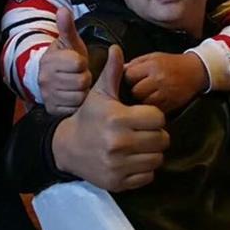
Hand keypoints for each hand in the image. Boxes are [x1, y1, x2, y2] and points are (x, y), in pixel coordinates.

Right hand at [39, 7, 91, 115]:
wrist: (49, 77)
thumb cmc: (65, 58)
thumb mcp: (68, 42)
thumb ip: (67, 27)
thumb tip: (63, 9)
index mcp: (50, 60)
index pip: (79, 63)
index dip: (83, 63)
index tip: (78, 63)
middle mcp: (46, 78)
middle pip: (81, 81)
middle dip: (84, 78)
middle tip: (78, 75)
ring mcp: (48, 95)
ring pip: (79, 96)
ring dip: (82, 92)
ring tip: (76, 86)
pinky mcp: (52, 109)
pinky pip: (74, 108)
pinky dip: (76, 104)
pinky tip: (73, 96)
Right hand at [52, 45, 168, 191]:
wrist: (67, 147)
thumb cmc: (88, 116)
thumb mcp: (99, 93)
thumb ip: (113, 72)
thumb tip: (117, 47)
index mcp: (118, 118)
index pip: (158, 118)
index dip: (154, 116)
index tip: (144, 116)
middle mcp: (119, 143)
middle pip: (162, 139)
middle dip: (156, 134)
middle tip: (144, 132)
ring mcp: (119, 165)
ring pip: (157, 159)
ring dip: (152, 152)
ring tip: (140, 145)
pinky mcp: (118, 182)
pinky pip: (148, 177)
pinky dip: (144, 169)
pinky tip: (133, 159)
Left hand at [124, 52, 207, 113]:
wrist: (195, 71)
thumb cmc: (172, 63)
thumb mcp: (153, 57)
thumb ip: (136, 63)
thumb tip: (119, 70)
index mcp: (152, 65)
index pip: (129, 75)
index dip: (128, 78)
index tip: (130, 79)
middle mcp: (159, 79)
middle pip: (135, 91)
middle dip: (134, 91)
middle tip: (138, 89)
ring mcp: (166, 93)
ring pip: (144, 103)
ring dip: (142, 101)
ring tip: (146, 96)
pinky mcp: (171, 105)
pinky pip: (155, 110)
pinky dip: (151, 108)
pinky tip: (153, 102)